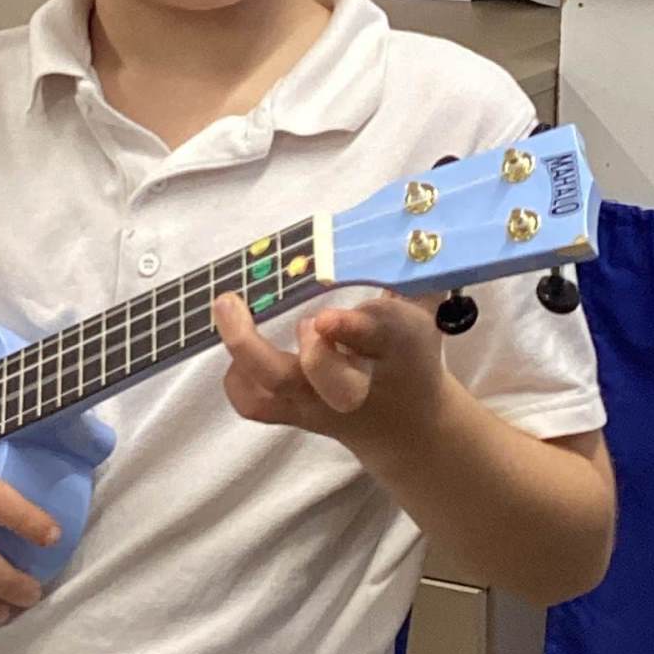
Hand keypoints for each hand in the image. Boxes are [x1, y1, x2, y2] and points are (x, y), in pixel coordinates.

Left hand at [212, 291, 449, 470]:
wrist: (408, 425)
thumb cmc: (411, 353)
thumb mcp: (423, 310)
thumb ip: (406, 270)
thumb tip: (402, 228)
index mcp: (396, 345)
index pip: (375, 335)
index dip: (349, 328)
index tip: (324, 317)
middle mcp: (356, 380)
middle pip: (318, 371)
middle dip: (283, 339)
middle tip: (241, 301)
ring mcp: (320, 403)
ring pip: (276, 388)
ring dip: (247, 350)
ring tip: (230, 308)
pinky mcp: (296, 415)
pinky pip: (256, 405)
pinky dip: (237, 377)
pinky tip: (236, 346)